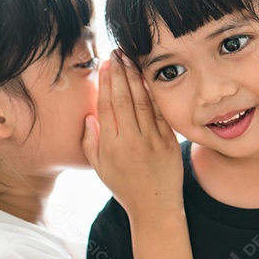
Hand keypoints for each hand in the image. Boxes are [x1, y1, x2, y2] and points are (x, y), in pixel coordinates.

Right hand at [82, 49, 183, 218]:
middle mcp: (130, 141)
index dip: (105, 83)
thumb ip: (90, 142)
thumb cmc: (124, 186)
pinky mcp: (168, 141)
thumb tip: (89, 116)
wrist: (155, 206)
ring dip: (135, 77)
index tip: (105, 65)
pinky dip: (152, 94)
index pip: (106, 106)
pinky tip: (147, 78)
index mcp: (111, 146)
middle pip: (123, 99)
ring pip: (141, 101)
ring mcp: (151, 140)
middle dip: (119, 73)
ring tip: (130, 59)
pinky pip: (159, 112)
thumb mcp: (99, 168)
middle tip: (116, 53)